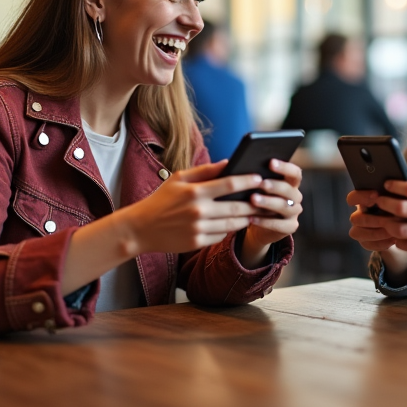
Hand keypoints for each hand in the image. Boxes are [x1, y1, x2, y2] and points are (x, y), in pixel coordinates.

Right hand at [122, 160, 261, 254]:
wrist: (140, 228)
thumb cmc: (161, 200)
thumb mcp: (178, 178)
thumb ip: (205, 170)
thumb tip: (228, 162)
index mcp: (195, 192)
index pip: (230, 184)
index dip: (248, 181)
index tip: (260, 179)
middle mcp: (198, 211)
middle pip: (237, 207)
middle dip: (254, 203)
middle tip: (266, 199)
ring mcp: (198, 229)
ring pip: (232, 224)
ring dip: (246, 219)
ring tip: (255, 212)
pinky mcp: (197, 243)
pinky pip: (221, 236)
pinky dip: (228, 230)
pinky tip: (233, 224)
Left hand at [241, 159, 302, 266]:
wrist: (257, 226)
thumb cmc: (255, 201)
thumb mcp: (256, 188)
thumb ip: (255, 178)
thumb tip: (242, 165)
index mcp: (290, 183)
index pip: (295, 173)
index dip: (285, 167)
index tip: (271, 162)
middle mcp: (295, 197)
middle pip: (290, 189)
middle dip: (275, 186)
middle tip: (261, 184)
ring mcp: (294, 213)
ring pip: (285, 206)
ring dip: (268, 202)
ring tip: (253, 200)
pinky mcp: (290, 227)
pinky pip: (279, 225)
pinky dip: (265, 221)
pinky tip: (251, 218)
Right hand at [346, 189, 406, 282]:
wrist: (405, 227)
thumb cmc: (402, 208)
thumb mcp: (399, 199)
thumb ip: (395, 194)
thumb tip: (399, 188)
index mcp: (364, 200)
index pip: (353, 198)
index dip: (361, 197)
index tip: (377, 195)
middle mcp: (358, 215)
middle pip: (356, 218)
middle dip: (375, 219)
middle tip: (391, 220)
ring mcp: (359, 230)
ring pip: (358, 233)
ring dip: (378, 232)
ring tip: (394, 231)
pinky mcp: (365, 242)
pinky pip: (367, 244)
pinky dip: (381, 243)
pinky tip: (394, 240)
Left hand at [359, 180, 406, 276]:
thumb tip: (396, 186)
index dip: (394, 187)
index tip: (385, 185)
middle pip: (402, 209)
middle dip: (384, 205)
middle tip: (378, 202)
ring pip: (401, 230)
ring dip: (388, 225)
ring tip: (385, 221)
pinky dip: (398, 240)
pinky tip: (398, 236)